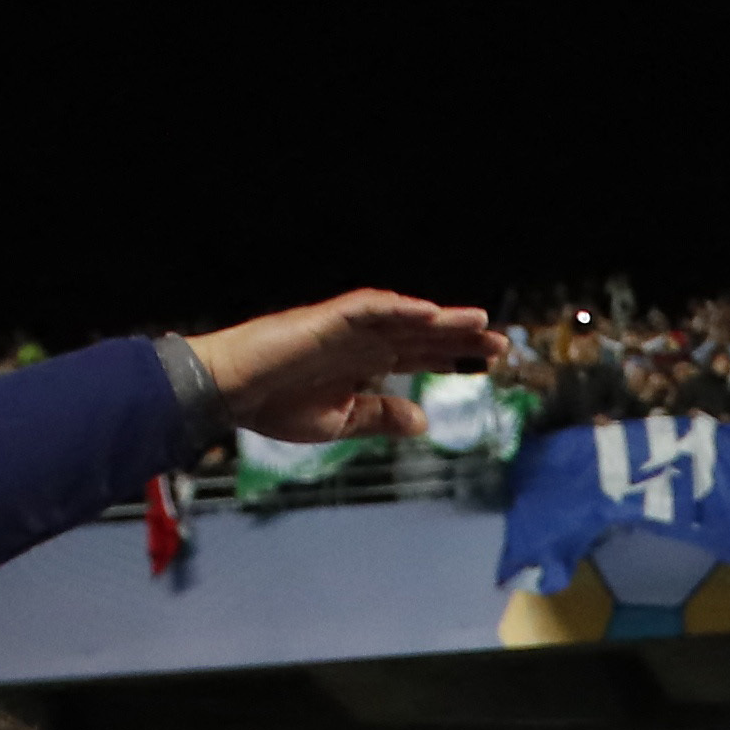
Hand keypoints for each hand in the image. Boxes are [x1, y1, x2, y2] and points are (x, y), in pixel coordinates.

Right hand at [186, 288, 501, 443]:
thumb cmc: (274, 405)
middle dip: (461, 336)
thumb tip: (424, 420)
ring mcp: (346, 328)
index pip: (420, 354)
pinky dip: (399, 308)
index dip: (455, 355)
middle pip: (421, 333)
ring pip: (403, 317)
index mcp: (365, 363)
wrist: (228, 393)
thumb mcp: (341, 420)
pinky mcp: (327, 319)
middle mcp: (361, 341)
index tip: (492, 361)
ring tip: (477, 322)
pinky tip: (428, 314)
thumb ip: (381, 416)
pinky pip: (369, 308)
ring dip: (439, 318)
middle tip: (501, 341)